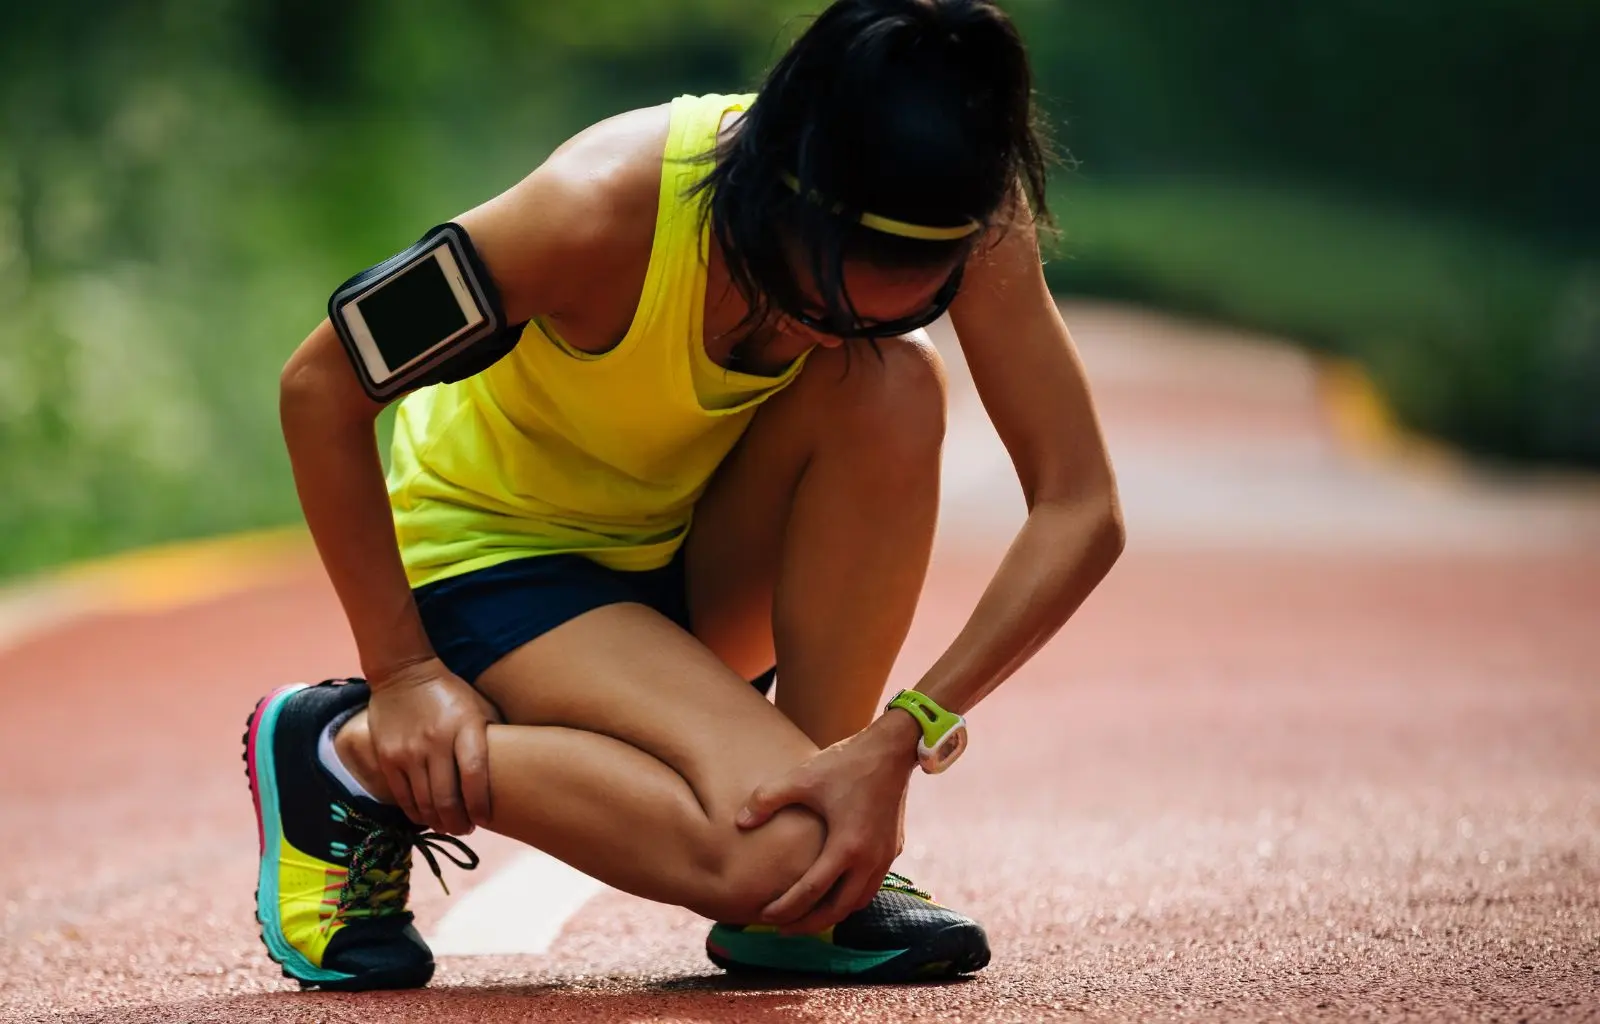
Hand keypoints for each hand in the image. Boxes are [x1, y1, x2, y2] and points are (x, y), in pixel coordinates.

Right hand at [365, 657, 502, 835]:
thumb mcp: (481, 707)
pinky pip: (402, 796)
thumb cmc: (452, 693)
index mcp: (465, 728)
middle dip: (459, 823)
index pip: (475, 776)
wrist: (404, 672)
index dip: (481, 804)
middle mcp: (436, 742)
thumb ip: (494, 736)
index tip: (484, 818)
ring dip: (438, 822)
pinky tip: (426, 817)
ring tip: (449, 826)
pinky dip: (416, 813)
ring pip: (424, 802)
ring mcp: (409, 751)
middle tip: (466, 829)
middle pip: (447, 798)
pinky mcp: (388, 757)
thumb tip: (516, 767)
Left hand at [737, 711, 921, 934]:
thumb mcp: (802, 776)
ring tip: (808, 914)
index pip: (811, 892)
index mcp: (846, 846)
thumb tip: (740, 822)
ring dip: (833, 913)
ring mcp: (885, 856)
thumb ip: (767, 799)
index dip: (786, 909)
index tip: (764, 916)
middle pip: (838, 909)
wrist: (892, 748)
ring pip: (858, 902)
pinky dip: (851, 896)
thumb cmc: (846, 762)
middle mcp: (870, 859)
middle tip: (783, 928)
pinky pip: (871, 885)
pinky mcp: (893, 848)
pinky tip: (836, 889)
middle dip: (809, 924)